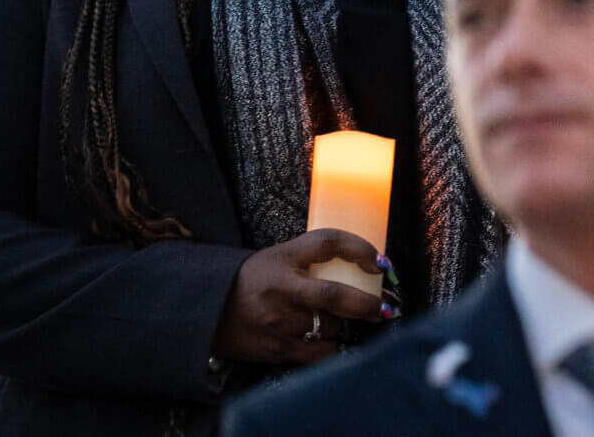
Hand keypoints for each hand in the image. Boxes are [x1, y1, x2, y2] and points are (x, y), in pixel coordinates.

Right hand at [212, 229, 390, 366]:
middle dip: (366, 303)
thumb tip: (368, 262)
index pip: (327, 242)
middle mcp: (281, 290)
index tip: (381, 261)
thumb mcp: (279, 257)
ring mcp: (278, 322)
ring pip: (330, 326)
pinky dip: (331, 346)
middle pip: (334, 295)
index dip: (359, 248)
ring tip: (333, 319)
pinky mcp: (276, 349)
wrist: (208, 310)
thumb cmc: (253, 281)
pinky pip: (320, 352)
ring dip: (340, 324)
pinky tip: (329, 340)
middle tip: (385, 307)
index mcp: (283, 259)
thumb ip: (315, 257)